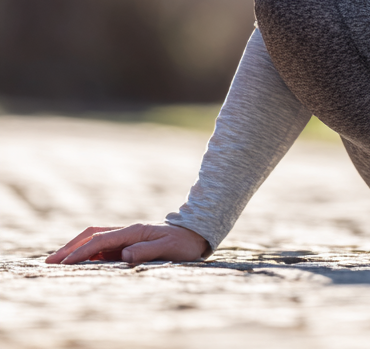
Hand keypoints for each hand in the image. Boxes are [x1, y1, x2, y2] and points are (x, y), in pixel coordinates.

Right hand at [46, 223, 209, 264]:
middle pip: (91, 236)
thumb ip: (147, 250)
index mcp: (133, 231)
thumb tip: (124, 254)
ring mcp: (126, 236)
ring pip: (94, 240)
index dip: (80, 252)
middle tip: (50, 262)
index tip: (64, 264)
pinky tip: (79, 263)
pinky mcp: (128, 242)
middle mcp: (126, 231)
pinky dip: (87, 253)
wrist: (194, 234)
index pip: (99, 241)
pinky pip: (102, 247)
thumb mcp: (169, 247)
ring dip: (76, 249)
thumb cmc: (183, 243)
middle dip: (70, 248)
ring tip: (57, 263)